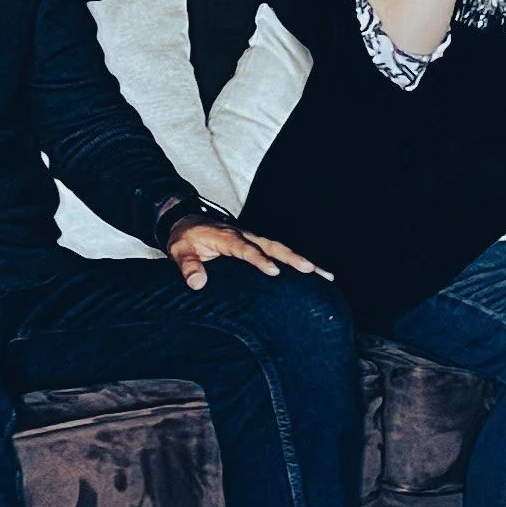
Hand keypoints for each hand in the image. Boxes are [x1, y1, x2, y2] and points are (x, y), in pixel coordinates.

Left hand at [164, 214, 330, 290]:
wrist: (188, 222)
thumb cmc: (185, 238)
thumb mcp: (179, 251)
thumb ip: (188, 266)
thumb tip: (197, 283)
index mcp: (228, 237)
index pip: (247, 249)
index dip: (260, 260)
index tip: (274, 271)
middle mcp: (246, 236)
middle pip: (275, 247)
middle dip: (294, 258)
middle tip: (312, 270)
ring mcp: (255, 240)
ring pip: (283, 250)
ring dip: (304, 261)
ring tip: (326, 276)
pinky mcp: (258, 245)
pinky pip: (280, 253)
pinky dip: (298, 262)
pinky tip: (314, 275)